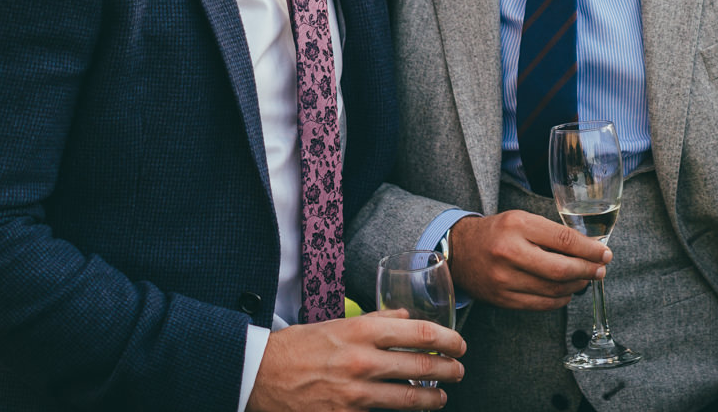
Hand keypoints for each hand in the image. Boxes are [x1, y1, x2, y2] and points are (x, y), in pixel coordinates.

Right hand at [248, 310, 464, 411]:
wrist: (258, 376)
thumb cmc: (297, 347)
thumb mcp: (337, 324)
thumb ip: (374, 320)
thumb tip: (405, 318)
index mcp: (362, 332)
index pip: (421, 335)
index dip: (448, 340)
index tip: (460, 345)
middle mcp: (362, 362)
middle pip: (422, 367)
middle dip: (449, 371)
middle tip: (459, 371)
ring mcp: (353, 394)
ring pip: (407, 399)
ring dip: (431, 399)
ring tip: (439, 398)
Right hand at [446, 210, 608, 309]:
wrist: (459, 250)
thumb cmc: (497, 232)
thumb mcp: (521, 219)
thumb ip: (550, 232)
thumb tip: (588, 248)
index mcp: (517, 225)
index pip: (564, 239)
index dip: (590, 249)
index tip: (605, 253)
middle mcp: (509, 252)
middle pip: (561, 269)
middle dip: (587, 271)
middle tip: (600, 270)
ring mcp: (504, 279)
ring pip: (552, 289)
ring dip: (576, 286)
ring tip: (585, 280)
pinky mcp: (502, 299)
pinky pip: (540, 304)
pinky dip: (559, 299)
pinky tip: (567, 292)